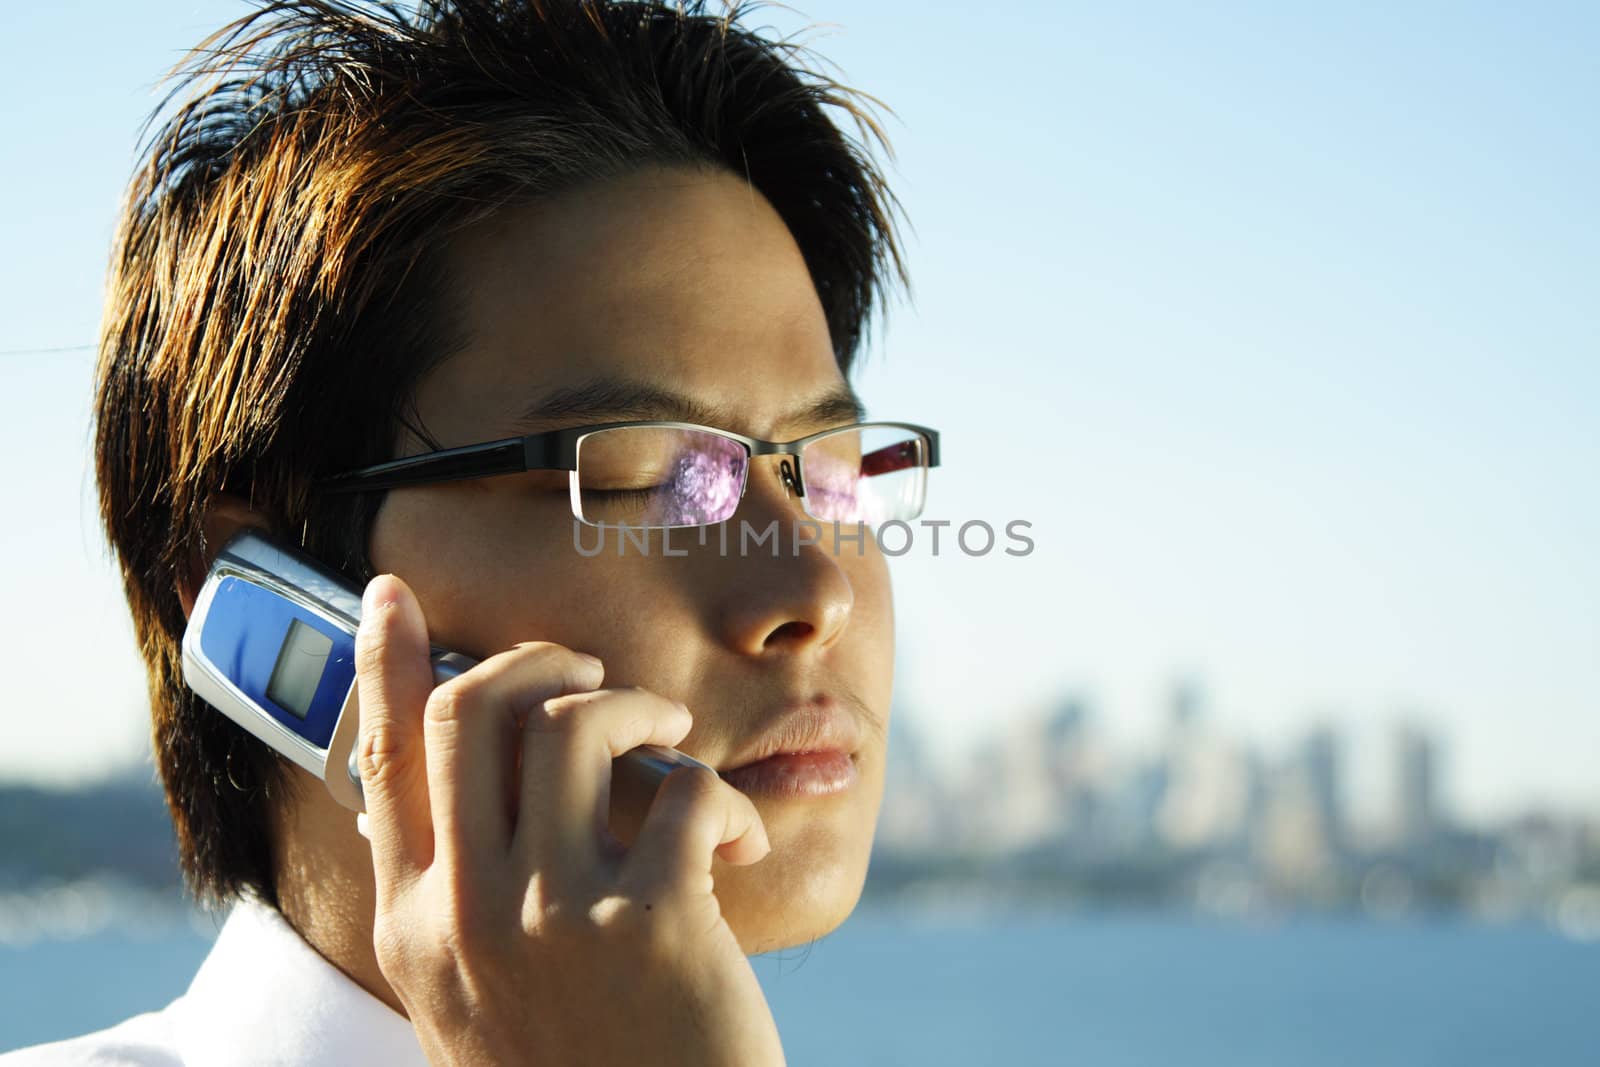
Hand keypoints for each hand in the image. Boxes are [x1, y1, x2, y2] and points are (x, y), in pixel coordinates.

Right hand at [353, 573, 784, 1066]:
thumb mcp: (481, 1002)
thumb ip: (459, 906)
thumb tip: (460, 795)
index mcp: (416, 931)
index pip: (380, 764)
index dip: (385, 664)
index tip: (391, 593)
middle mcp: (467, 915)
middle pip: (476, 710)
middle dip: (541, 660)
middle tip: (594, 672)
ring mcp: (554, 917)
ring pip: (575, 721)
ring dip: (637, 705)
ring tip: (672, 737)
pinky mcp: (652, 923)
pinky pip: (686, 793)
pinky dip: (727, 801)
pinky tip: (742, 850)